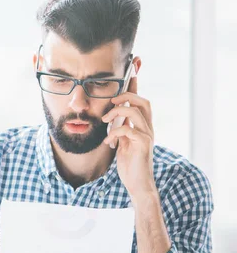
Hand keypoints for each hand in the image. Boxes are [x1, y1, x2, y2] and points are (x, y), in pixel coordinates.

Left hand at [102, 76, 156, 200]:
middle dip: (126, 96)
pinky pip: (129, 129)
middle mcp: (148, 128)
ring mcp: (147, 136)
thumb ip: (120, 129)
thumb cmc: (129, 164)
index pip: (140, 101)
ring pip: (136, 111)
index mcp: (143, 125)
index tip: (133, 67)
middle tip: (110, 103)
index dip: (136, 84)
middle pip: (143, 101)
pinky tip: (108, 143)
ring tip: (105, 122)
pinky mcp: (143, 145)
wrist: (137, 184)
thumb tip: (111, 117)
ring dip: (117, 113)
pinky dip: (114, 132)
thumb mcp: (121, 143)